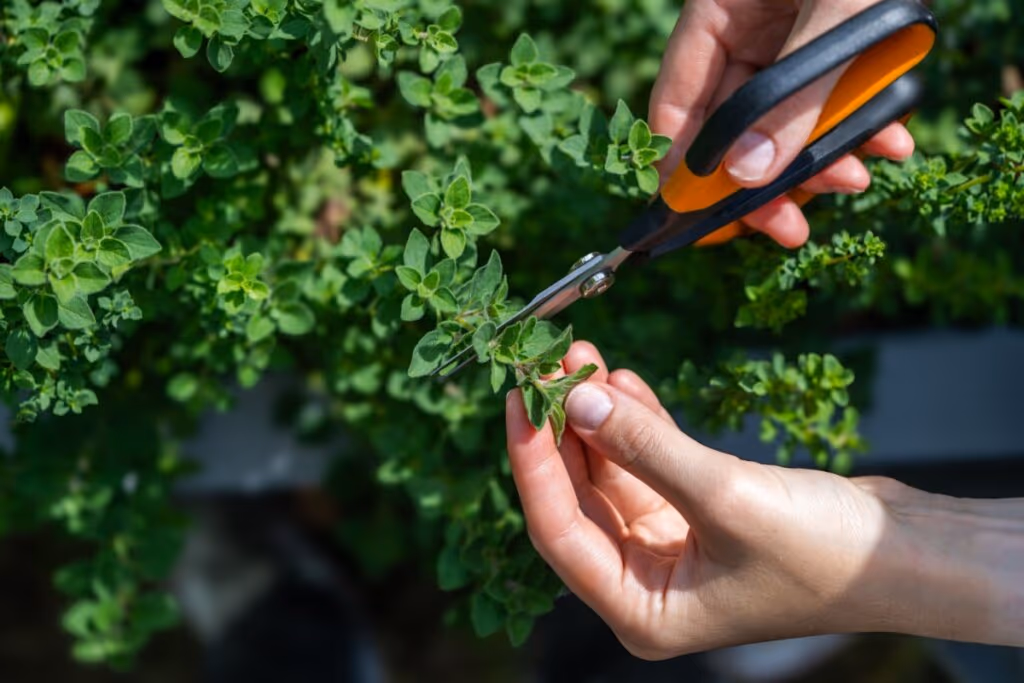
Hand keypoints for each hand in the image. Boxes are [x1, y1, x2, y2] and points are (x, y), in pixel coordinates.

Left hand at [506, 341, 1023, 657]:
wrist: (910, 555)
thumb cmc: (827, 556)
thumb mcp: (726, 497)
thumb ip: (646, 448)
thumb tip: (578, 399)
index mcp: (641, 610)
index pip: (558, 530)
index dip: (532, 462)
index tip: (518, 400)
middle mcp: (646, 583)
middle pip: (579, 496)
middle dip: (562, 427)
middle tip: (548, 363)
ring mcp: (669, 546)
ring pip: (610, 472)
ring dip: (597, 415)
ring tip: (581, 356)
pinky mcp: (695, 511)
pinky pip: (647, 462)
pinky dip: (635, 422)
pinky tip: (621, 381)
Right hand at [649, 0, 915, 246]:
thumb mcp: (838, 19)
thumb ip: (794, 98)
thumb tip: (749, 177)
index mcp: (717, 14)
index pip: (679, 105)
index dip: (682, 169)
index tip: (695, 221)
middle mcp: (746, 35)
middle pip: (733, 128)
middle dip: (765, 182)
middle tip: (787, 230)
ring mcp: (788, 45)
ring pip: (785, 126)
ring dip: (820, 163)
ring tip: (858, 177)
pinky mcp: (833, 52)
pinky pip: (830, 105)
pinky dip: (858, 130)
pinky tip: (888, 146)